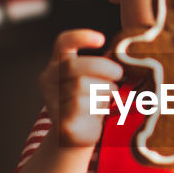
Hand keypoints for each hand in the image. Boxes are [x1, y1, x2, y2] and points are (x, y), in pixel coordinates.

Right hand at [38, 29, 123, 147]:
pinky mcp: (58, 119)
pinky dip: (96, 107)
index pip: (63, 43)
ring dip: (102, 90)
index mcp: (57, 64)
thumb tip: (125, 50)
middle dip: (101, 67)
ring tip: (107, 97)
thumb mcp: (97, 79)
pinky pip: (80, 106)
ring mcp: (50, 100)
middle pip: (74, 66)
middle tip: (119, 74)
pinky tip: (98, 112)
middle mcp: (48, 79)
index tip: (101, 39)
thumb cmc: (92, 102)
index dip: (80, 37)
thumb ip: (104, 66)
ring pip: (80, 87)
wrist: (80, 136)